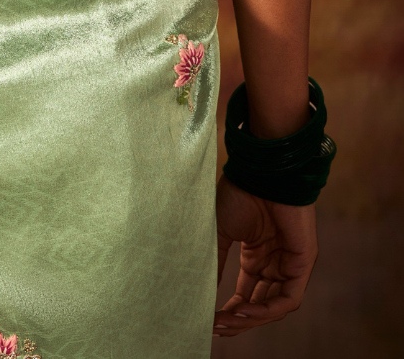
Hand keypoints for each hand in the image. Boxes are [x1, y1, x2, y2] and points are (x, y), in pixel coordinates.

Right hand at [213, 176, 317, 337]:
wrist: (260, 172)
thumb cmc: (240, 194)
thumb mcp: (220, 233)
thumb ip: (214, 263)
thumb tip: (198, 292)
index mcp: (256, 256)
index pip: (245, 295)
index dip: (229, 311)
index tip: (208, 320)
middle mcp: (274, 264)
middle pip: (259, 305)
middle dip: (238, 320)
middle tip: (215, 327)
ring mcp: (289, 265)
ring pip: (273, 307)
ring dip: (250, 319)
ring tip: (225, 321)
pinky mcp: (303, 264)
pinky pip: (288, 299)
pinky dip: (266, 310)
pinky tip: (244, 310)